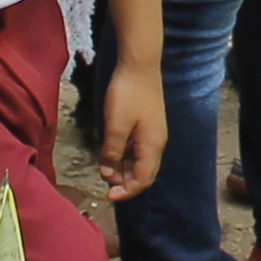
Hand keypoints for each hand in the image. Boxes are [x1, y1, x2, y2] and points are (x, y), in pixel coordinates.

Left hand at [95, 62, 166, 201]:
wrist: (139, 65)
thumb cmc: (128, 94)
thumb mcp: (115, 126)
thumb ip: (112, 152)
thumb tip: (108, 174)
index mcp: (152, 147)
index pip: (143, 180)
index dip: (127, 191)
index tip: (108, 195)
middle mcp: (156, 143)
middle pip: (143, 173)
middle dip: (125, 182)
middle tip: (104, 183)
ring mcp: (152, 133)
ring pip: (139, 161)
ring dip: (123, 169)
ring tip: (105, 169)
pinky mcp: (146, 124)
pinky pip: (136, 148)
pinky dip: (124, 155)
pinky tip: (110, 152)